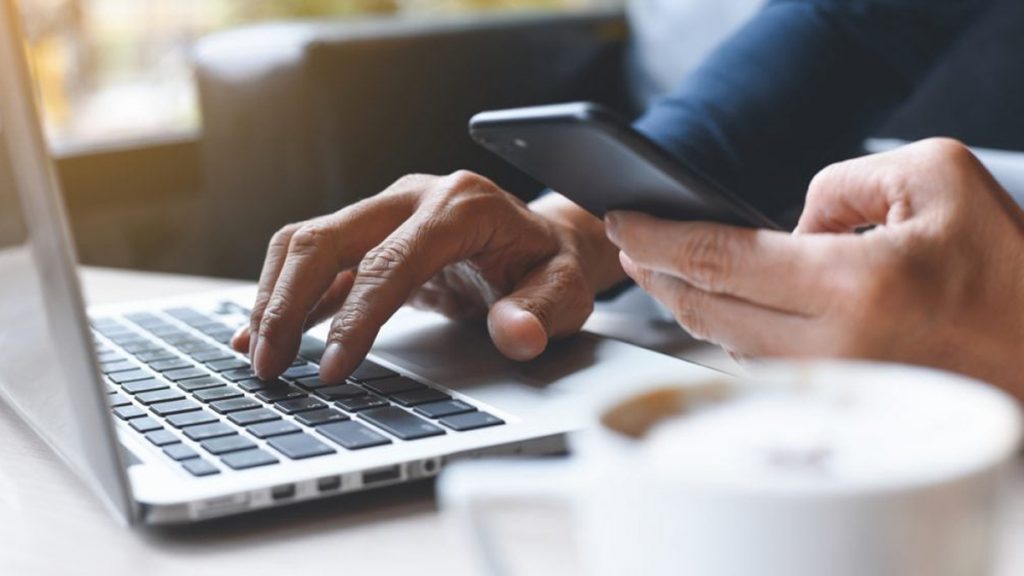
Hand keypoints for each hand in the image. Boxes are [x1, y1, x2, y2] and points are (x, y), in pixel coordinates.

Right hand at [232, 171, 622, 382]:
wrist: (543, 240)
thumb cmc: (551, 265)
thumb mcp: (564, 290)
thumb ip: (540, 310)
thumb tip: (515, 334)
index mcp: (460, 207)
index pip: (391, 262)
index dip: (356, 318)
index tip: (332, 368)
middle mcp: (413, 198)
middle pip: (328, 238)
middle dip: (286, 302)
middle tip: (267, 366)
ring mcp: (387, 212)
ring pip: (308, 242)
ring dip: (274, 297)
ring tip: (255, 355)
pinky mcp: (372, 235)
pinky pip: (317, 260)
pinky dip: (284, 296)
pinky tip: (259, 332)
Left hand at [606, 139, 1023, 398]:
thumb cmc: (1011, 269)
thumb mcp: (937, 178)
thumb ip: (841, 183)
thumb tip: (789, 223)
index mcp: (855, 284)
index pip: (720, 257)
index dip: (659, 237)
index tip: (622, 221)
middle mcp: (835, 345)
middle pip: (706, 309)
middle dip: (657, 272)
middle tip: (632, 244)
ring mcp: (835, 384)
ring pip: (727, 344)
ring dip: (689, 305)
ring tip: (668, 270)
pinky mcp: (843, 406)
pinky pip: (764, 368)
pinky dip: (729, 333)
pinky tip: (721, 309)